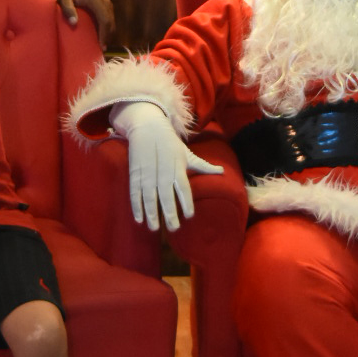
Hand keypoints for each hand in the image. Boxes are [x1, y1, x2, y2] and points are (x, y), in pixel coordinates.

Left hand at [56, 0, 114, 47]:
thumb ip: (68, 8)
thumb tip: (74, 23)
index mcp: (96, 0)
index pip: (105, 19)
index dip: (104, 33)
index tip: (101, 45)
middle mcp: (105, 2)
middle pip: (111, 23)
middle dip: (107, 37)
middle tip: (100, 50)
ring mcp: (108, 5)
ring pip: (112, 23)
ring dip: (109, 35)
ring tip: (101, 47)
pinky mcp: (108, 7)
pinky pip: (110, 21)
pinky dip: (108, 30)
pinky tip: (102, 38)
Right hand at [111, 101, 222, 232]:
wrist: (148, 127)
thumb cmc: (171, 143)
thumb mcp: (188, 154)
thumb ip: (204, 167)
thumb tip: (222, 171)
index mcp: (177, 168)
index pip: (183, 188)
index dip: (186, 201)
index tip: (189, 216)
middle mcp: (162, 172)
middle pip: (166, 195)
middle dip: (169, 212)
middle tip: (173, 228)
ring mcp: (147, 174)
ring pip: (149, 197)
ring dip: (151, 213)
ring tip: (155, 228)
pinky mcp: (135, 174)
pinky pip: (135, 193)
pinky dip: (136, 206)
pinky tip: (139, 219)